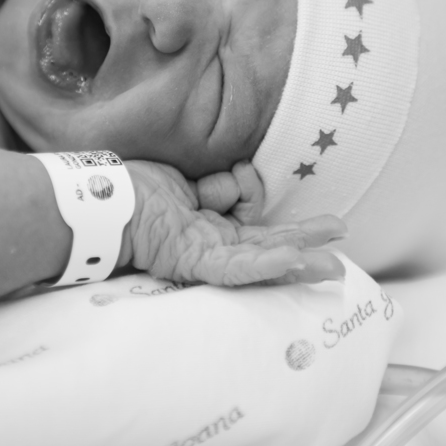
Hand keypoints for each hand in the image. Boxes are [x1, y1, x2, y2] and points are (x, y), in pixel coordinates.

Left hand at [122, 160, 346, 286]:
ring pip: (261, 263)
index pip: (261, 233)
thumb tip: (242, 179)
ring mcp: (206, 257)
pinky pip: (235, 267)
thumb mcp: (191, 181)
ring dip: (299, 263)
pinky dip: (266, 263)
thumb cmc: (138, 187)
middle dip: (308, 248)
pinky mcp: (194, 262)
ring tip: (331, 267)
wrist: (103, 199)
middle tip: (343, 254)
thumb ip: (221, 186)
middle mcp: (213, 246)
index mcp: (212, 228)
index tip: (328, 230)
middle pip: (270, 250)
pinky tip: (292, 260)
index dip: (295, 233)